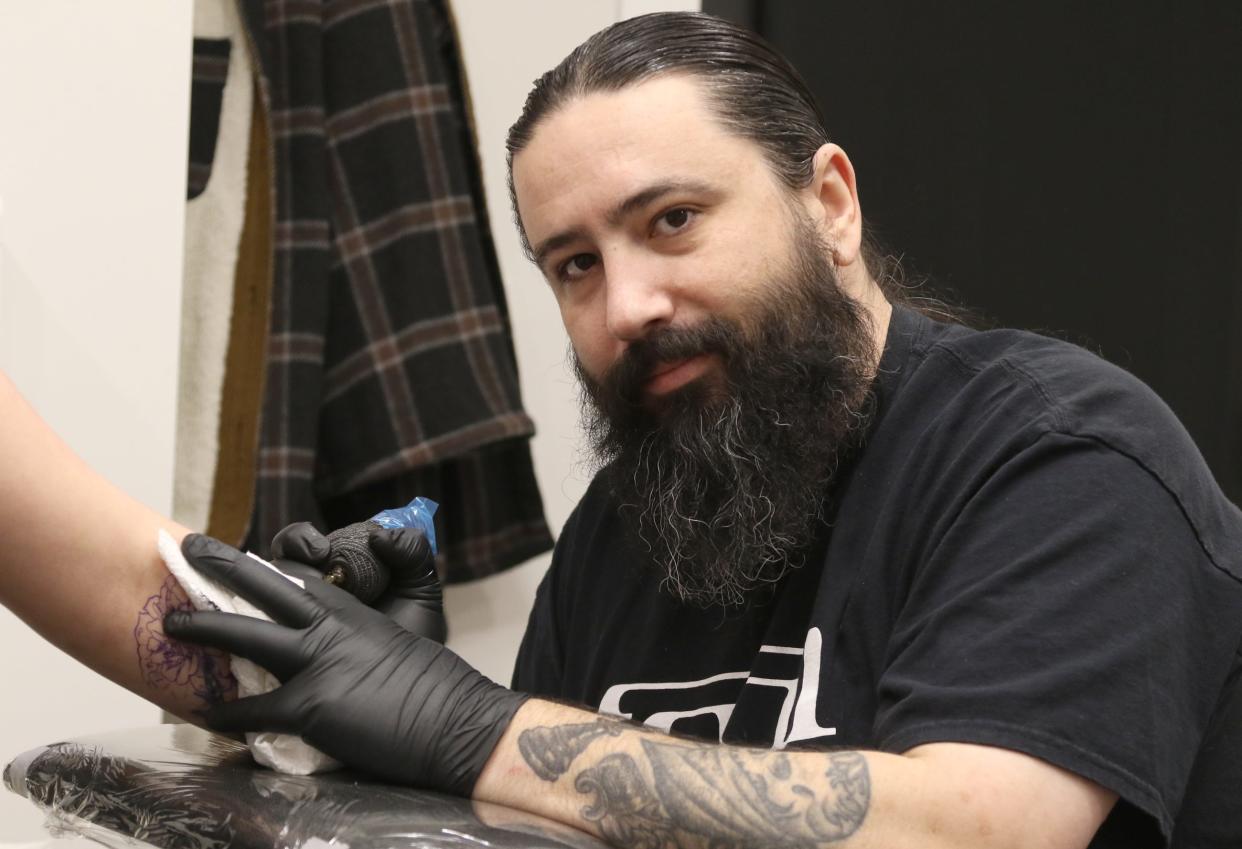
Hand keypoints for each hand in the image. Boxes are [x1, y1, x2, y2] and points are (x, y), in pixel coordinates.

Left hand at [164, 534, 526, 794]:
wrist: (453, 719)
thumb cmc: (435, 679)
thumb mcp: (411, 621)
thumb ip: (386, 593)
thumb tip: (376, 554)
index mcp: (349, 608)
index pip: (295, 576)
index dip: (260, 566)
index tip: (233, 558)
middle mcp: (327, 627)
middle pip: (262, 585)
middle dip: (220, 565)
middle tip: (187, 550)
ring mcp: (315, 664)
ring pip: (243, 636)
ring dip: (202, 627)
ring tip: (171, 624)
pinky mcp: (309, 707)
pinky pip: (253, 709)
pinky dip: (225, 714)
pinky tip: (203, 714)